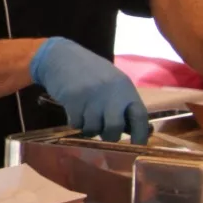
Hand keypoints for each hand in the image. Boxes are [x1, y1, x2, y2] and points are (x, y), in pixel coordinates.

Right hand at [30, 37, 150, 143]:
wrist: (61, 56)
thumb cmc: (90, 71)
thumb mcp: (112, 82)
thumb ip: (122, 103)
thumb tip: (131, 130)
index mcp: (125, 88)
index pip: (139, 116)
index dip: (140, 135)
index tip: (137, 146)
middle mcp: (110, 92)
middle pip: (114, 128)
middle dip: (109, 136)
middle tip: (104, 134)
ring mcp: (91, 96)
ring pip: (93, 128)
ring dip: (89, 128)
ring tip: (86, 117)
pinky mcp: (73, 100)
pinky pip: (76, 123)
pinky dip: (75, 122)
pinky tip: (74, 111)